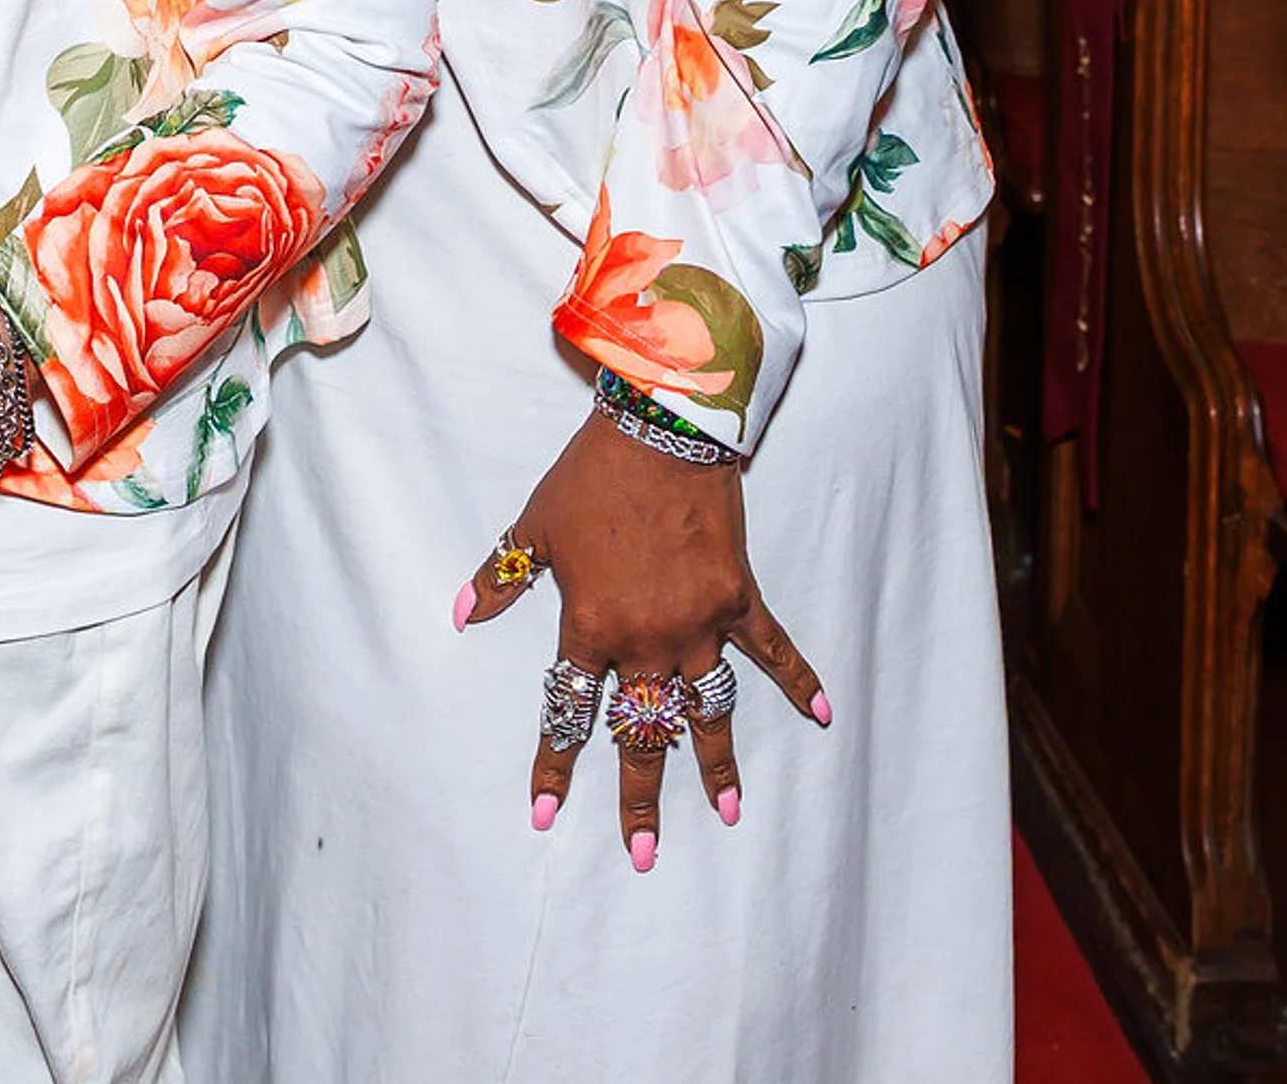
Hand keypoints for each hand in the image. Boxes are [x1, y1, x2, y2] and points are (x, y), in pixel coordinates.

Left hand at [457, 408, 825, 868]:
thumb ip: (502, 576)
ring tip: (730, 814)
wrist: (659, 432)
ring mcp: (698, 626)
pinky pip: (773, 652)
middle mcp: (647, 641)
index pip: (568, 710)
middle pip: (642, 732)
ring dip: (717, 765)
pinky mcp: (738, 600)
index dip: (554, 764)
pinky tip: (822, 715)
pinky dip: (798, 681)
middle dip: (640, 796)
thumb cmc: (591, 478)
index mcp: (592, 627)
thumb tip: (464, 613)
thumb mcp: (535, 524)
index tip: (545, 814)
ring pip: (707, 711)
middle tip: (643, 853)